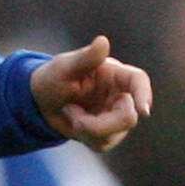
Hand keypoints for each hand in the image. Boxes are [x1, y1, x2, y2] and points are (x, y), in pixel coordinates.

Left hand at [30, 34, 152, 152]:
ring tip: (69, 112)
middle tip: (71, 112)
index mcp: (114, 74)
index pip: (138, 81)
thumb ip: (86, 57)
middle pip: (127, 117)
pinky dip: (84, 136)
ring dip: (85, 128)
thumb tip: (102, 41)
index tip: (143, 111)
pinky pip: (102, 144)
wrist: (40, 101)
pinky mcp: (108, 134)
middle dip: (99, 123)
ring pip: (114, 134)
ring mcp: (115, 116)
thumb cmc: (53, 78)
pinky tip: (74, 122)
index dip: (144, 94)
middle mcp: (120, 95)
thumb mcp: (64, 67)